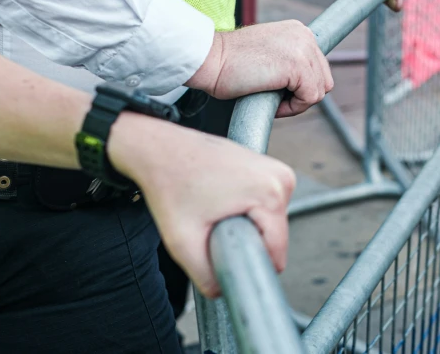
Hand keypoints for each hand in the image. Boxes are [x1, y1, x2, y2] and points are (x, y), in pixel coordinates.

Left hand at [108, 114, 295, 297]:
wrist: (160, 148)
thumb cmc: (171, 182)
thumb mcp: (183, 243)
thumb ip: (207, 279)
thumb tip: (225, 292)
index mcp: (269, 192)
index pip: (277, 251)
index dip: (249, 262)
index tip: (222, 250)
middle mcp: (279, 176)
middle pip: (275, 235)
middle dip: (245, 240)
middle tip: (213, 225)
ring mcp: (273, 167)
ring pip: (270, 220)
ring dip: (245, 224)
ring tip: (214, 209)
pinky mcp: (264, 164)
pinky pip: (264, 202)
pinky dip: (244, 208)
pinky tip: (219, 199)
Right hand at [187, 22, 333, 116]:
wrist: (209, 59)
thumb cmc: (229, 62)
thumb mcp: (267, 52)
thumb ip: (288, 60)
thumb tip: (303, 85)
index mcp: (299, 31)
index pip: (318, 67)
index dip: (300, 85)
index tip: (278, 89)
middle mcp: (305, 35)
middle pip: (323, 80)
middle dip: (301, 95)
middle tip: (274, 97)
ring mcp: (304, 49)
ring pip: (318, 91)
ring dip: (296, 103)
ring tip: (271, 99)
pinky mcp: (298, 66)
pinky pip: (309, 99)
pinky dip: (291, 108)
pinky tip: (271, 102)